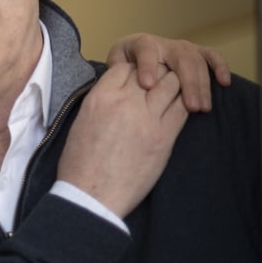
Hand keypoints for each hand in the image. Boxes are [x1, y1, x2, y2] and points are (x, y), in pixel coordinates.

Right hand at [57, 63, 187, 217]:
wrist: (91, 195)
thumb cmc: (79, 163)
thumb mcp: (81, 122)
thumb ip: (101, 102)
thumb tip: (116, 92)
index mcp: (100, 97)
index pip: (124, 67)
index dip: (133, 71)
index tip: (137, 80)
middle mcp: (124, 102)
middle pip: (151, 71)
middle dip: (156, 74)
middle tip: (157, 85)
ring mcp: (147, 118)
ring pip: (172, 84)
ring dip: (173, 86)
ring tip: (170, 96)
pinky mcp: (164, 137)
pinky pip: (182, 109)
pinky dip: (183, 104)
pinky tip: (180, 110)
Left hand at [107, 33, 230, 111]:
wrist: (133, 53)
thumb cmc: (124, 64)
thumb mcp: (115, 66)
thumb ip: (117, 74)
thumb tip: (121, 85)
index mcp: (142, 44)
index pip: (146, 52)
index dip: (147, 67)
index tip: (148, 86)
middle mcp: (165, 44)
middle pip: (179, 59)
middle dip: (187, 83)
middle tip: (190, 106)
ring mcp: (182, 47)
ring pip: (196, 62)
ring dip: (202, 85)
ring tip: (201, 107)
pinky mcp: (196, 52)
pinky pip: (211, 56)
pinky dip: (220, 66)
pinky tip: (225, 82)